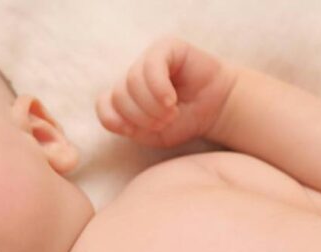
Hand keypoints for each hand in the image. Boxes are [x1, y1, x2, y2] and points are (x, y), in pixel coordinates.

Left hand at [96, 37, 236, 147]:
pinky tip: (171, 100)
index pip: (103, 105)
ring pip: (131, 81)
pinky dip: (159, 87)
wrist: (217, 109)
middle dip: (140, 115)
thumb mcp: (153, 135)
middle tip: (164, 122)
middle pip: (117, 95)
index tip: (135, 131)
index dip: (116, 121)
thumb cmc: (184, 122)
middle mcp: (132, 76)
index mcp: (125, 96)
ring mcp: (147, 60)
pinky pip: (151, 65)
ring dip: (151, 105)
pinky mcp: (165, 47)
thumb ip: (130, 128)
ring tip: (171, 112)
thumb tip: (115, 118)